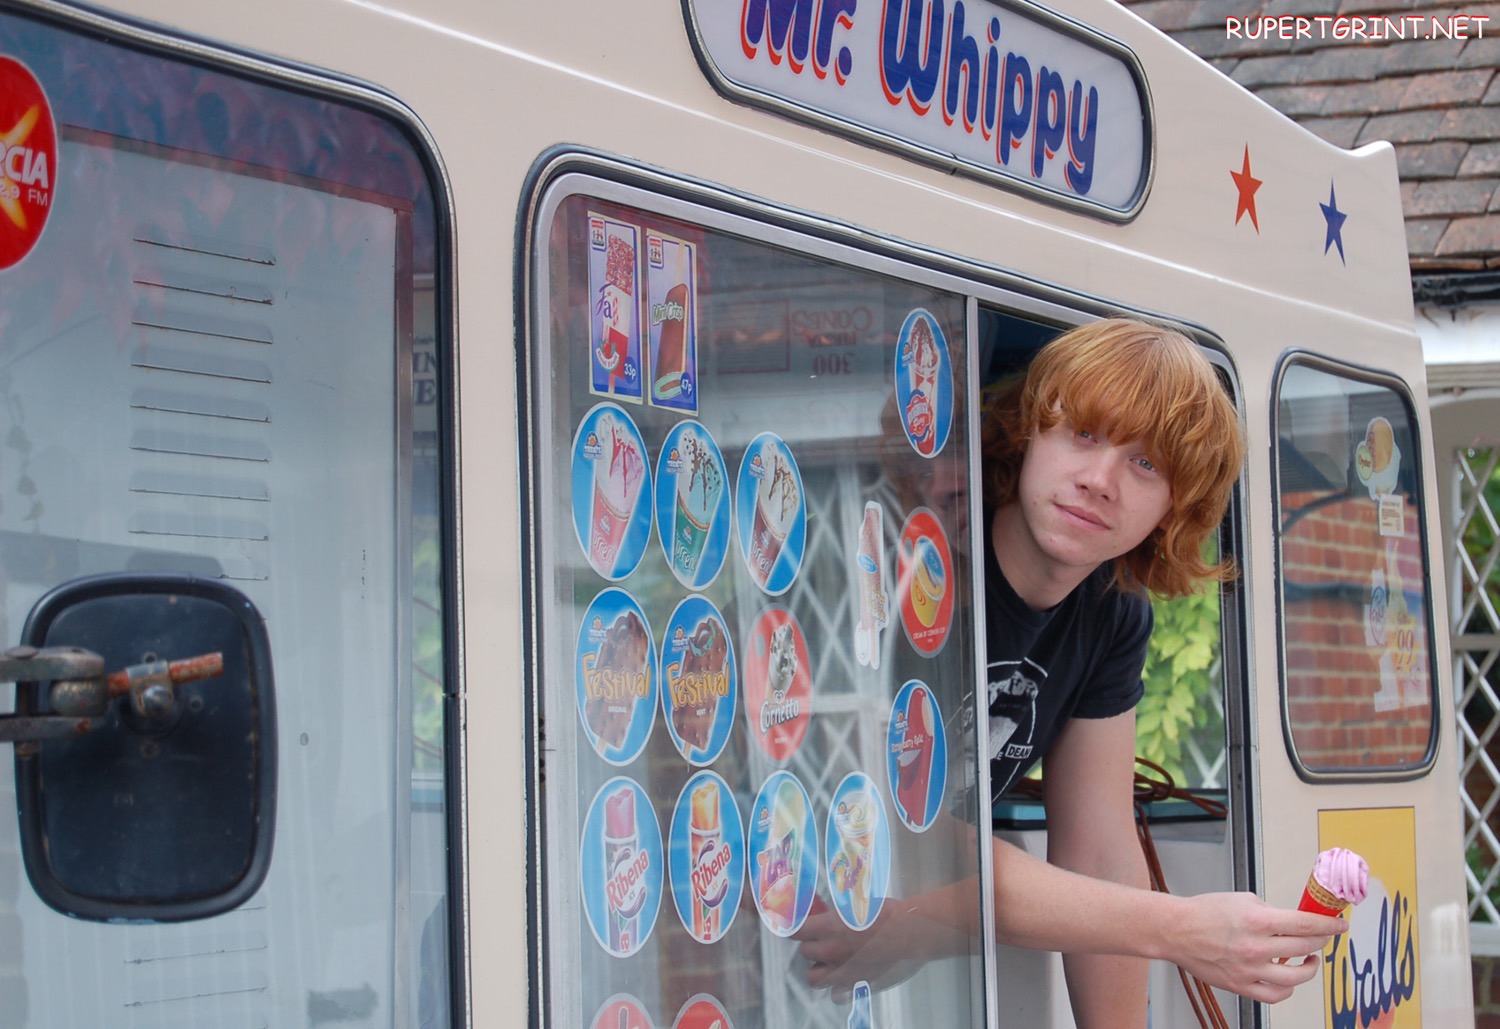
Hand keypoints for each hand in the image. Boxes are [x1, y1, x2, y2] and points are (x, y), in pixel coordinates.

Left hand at [792, 896, 933, 1002]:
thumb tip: (827, 917)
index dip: (797, 927)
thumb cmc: (889, 914)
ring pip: (813, 978)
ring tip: (829, 961)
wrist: (913, 932)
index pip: (796, 930)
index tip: (800, 926)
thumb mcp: (858, 905)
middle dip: (811, 944)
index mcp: (829, 927)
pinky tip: (844, 978)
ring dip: (818, 968)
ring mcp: (843, 972)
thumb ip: (837, 916)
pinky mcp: (857, 986)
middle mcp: (831, 951)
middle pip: (805, 952)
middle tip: (822, 939)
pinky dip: (836, 989)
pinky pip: (835, 995)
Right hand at [1166, 892, 1345, 1003]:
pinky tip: (1288, 978)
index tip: (1339, 925)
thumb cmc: (1204, 912)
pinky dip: (1287, 988)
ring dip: (1310, 967)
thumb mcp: (1242, 899)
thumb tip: (1292, 922)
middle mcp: (1255, 947)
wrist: (1176, 930)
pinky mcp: (1240, 985)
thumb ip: (1270, 912)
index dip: (1329, 925)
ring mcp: (1249, 970)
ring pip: (1296, 977)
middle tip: (1324, 937)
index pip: (1306, 925)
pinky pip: (1275, 994)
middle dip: (1321, 941)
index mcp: (1257, 920)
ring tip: (1310, 961)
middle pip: (1305, 947)